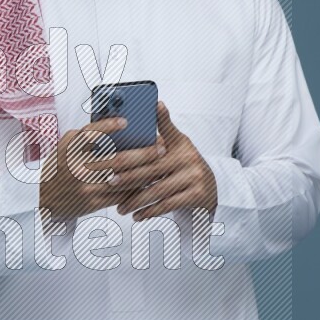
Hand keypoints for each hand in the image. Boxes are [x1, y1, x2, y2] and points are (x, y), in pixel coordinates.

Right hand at [39, 115, 166, 222]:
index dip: (108, 127)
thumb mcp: (66, 147)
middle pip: (118, 159)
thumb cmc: (61, 167)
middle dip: (143, 152)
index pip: (90, 134)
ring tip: (160, 162)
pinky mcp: (94, 202)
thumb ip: (87, 137)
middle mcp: (77, 167)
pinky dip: (138, 186)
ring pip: (125, 178)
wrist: (45, 200)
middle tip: (161, 146)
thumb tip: (119, 124)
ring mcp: (86, 187)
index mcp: (70, 149)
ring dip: (146, 170)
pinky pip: (122, 194)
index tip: (126, 121)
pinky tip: (150, 178)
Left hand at [114, 102, 217, 220]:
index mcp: (181, 143)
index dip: (137, 143)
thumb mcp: (178, 146)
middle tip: (109, 183)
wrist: (211, 191)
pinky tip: (137, 215)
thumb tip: (156, 104)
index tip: (118, 146)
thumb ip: (164, 130)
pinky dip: (150, 211)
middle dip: (127, 177)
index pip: (157, 138)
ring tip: (120, 208)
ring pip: (157, 190)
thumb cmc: (185, 167)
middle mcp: (189, 158)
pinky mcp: (197, 195)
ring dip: (135, 200)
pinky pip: (167, 204)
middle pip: (151, 169)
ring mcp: (194, 177)